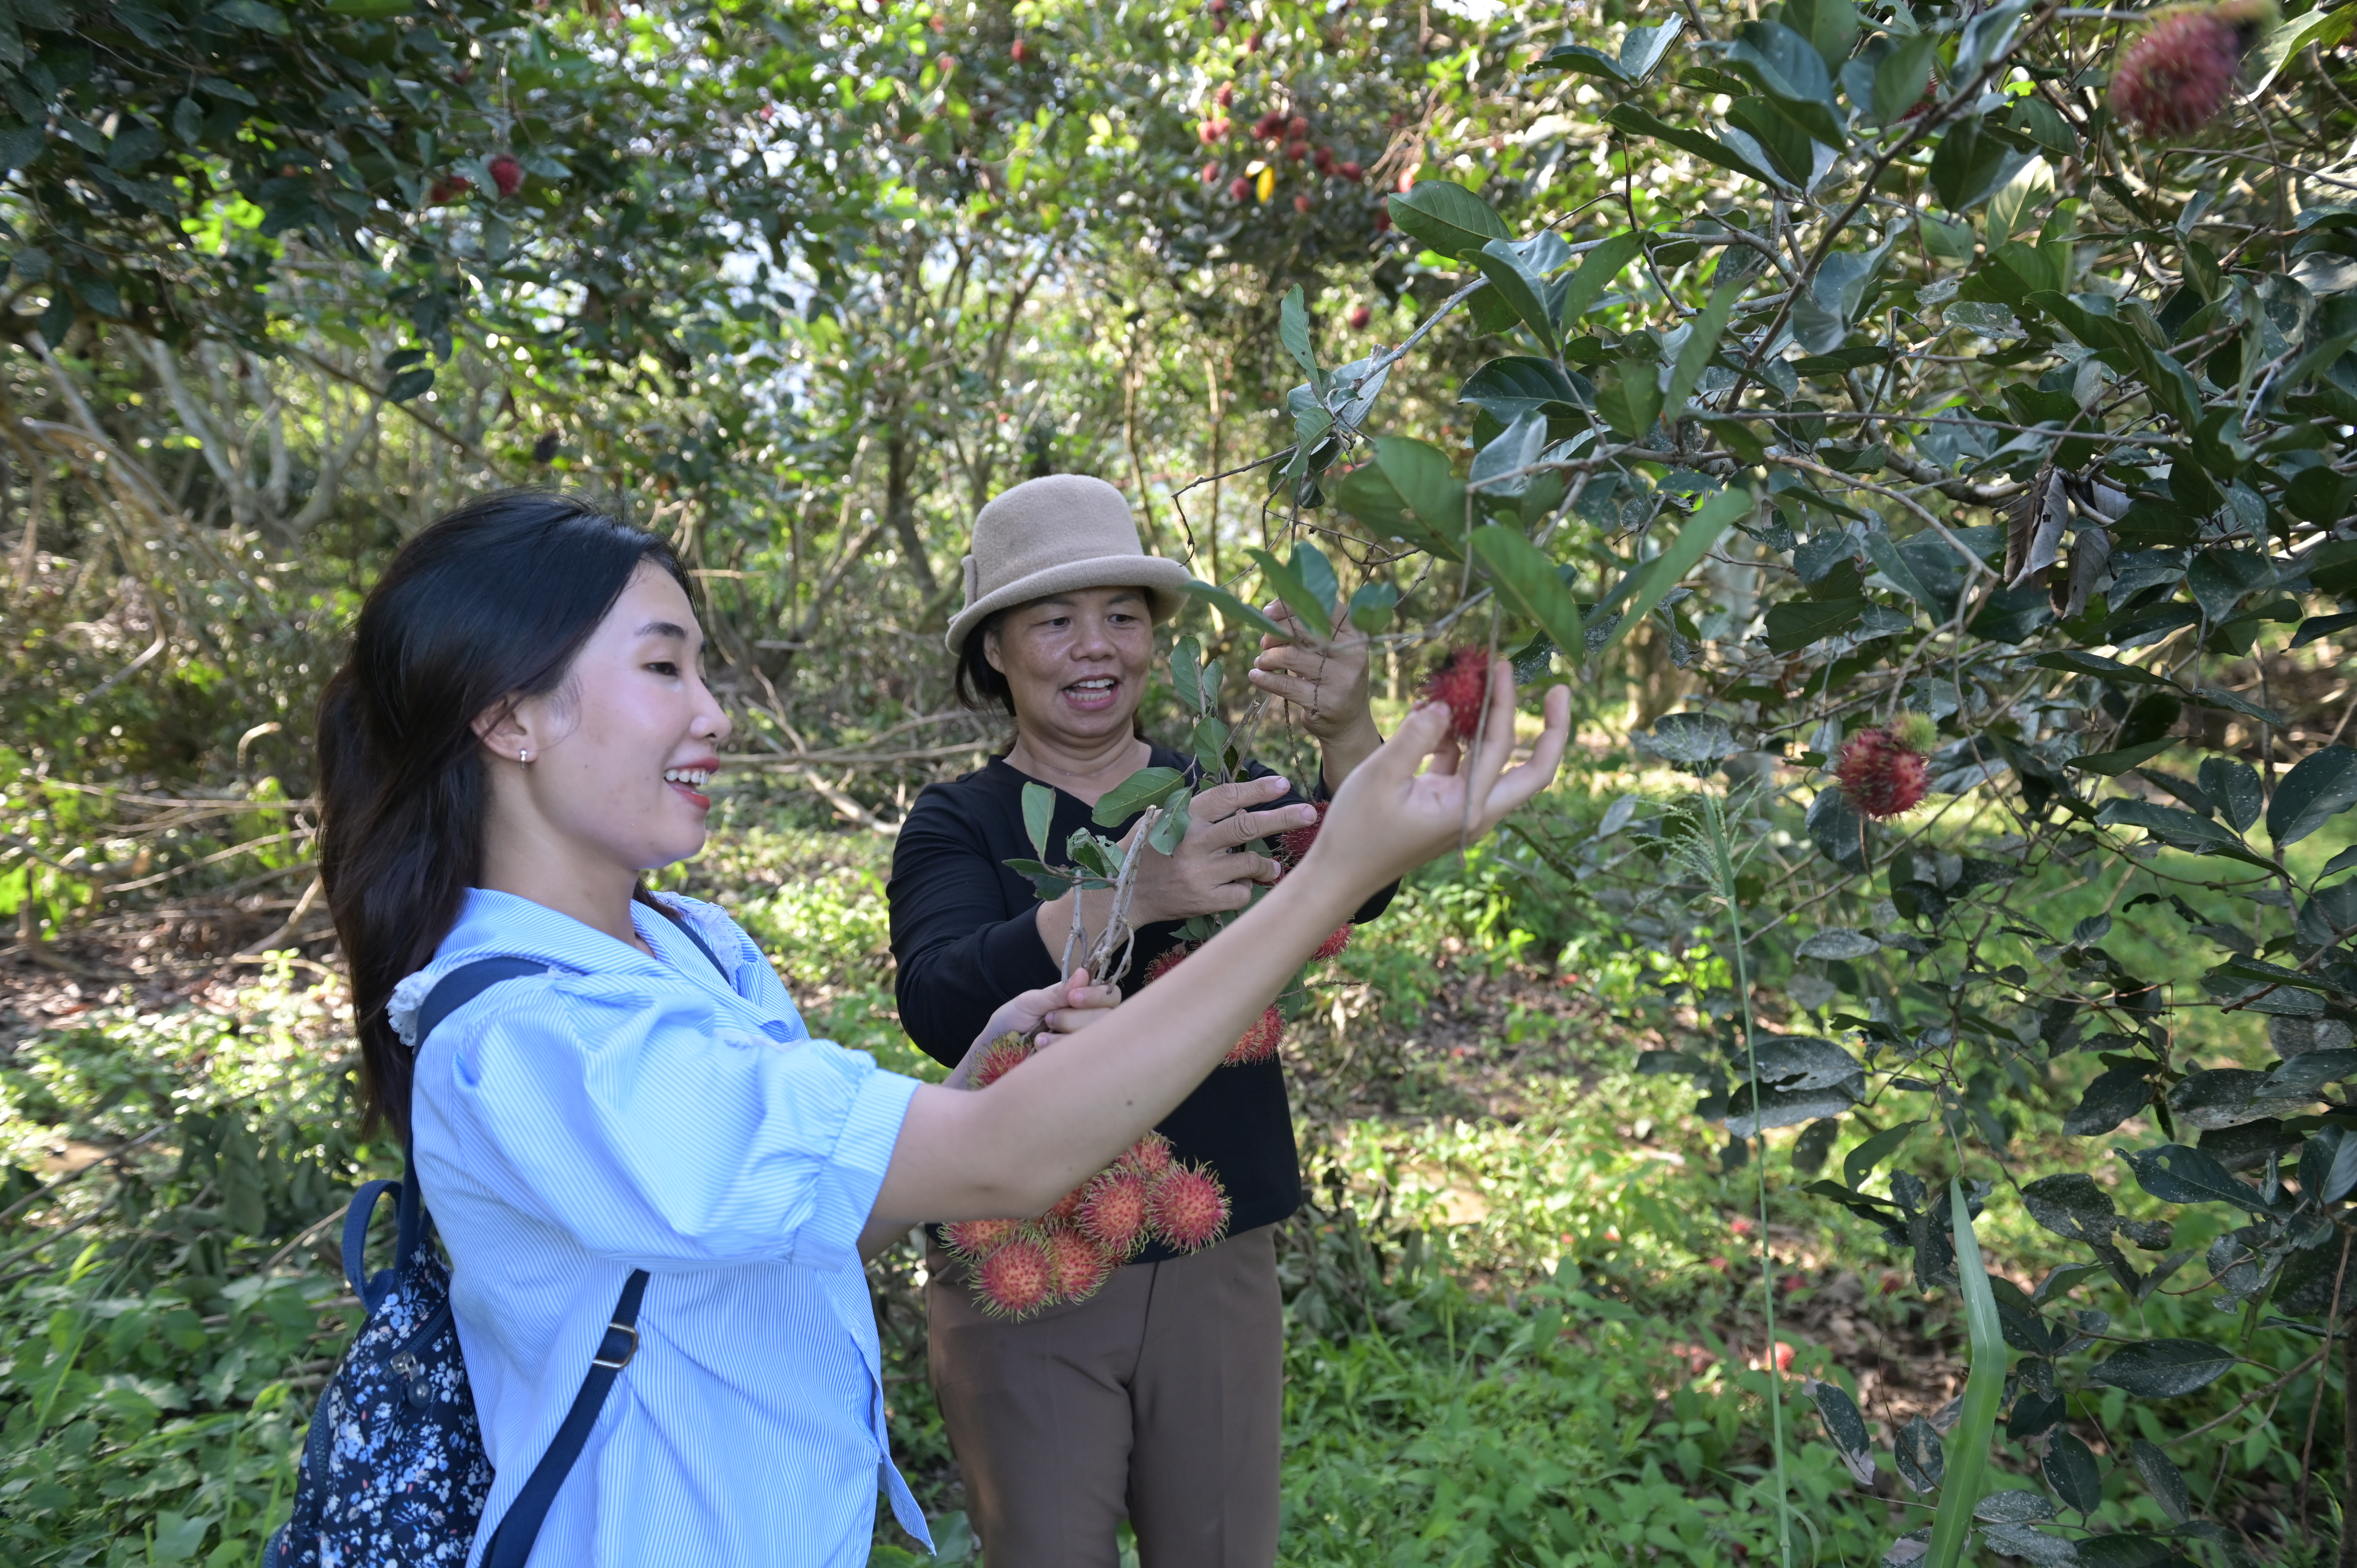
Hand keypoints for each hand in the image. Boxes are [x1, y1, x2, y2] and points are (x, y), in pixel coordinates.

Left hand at [944, 969, 1121, 1088]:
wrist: (991, 1056)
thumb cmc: (1009, 1024)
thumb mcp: (1029, 1002)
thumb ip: (1057, 992)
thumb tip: (1083, 973)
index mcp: (1080, 1003)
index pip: (1109, 996)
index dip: (1097, 995)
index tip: (1073, 998)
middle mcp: (1088, 1024)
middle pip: (1108, 1017)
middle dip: (1077, 1017)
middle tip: (1050, 1019)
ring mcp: (1084, 1047)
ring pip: (1098, 1039)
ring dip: (1067, 1035)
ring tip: (1040, 1037)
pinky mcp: (1077, 1067)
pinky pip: (1083, 1058)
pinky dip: (1060, 1050)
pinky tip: (1041, 1049)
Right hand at [1123, 774, 1319, 926]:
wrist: (1124, 893)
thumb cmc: (1148, 851)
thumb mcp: (1164, 820)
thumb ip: (1200, 812)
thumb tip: (1245, 806)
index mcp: (1184, 817)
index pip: (1228, 796)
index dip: (1258, 789)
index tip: (1283, 785)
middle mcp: (1193, 843)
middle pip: (1248, 826)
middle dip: (1284, 818)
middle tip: (1309, 813)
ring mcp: (1199, 873)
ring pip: (1251, 863)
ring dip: (1266, 865)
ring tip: (1270, 868)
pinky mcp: (1203, 900)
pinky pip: (1241, 893)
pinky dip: (1244, 890)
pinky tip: (1236, 888)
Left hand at [1247, 599, 1378, 751]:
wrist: (1348, 723)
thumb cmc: (1331, 678)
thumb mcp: (1330, 652)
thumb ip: (1310, 633)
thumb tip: (1269, 616)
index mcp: (1354, 636)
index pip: (1325, 608)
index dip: (1292, 605)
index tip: (1268, 611)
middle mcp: (1352, 655)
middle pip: (1304, 629)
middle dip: (1276, 632)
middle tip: (1265, 642)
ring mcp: (1341, 679)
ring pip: (1291, 656)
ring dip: (1268, 657)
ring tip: (1262, 662)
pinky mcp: (1325, 702)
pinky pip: (1286, 685)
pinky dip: (1266, 678)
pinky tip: (1256, 676)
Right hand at [1304, 662, 1571, 896]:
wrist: (1338, 875)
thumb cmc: (1356, 831)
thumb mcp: (1380, 776)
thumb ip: (1416, 737)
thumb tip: (1445, 707)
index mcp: (1466, 809)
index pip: (1501, 748)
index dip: (1507, 703)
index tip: (1504, 666)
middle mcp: (1475, 813)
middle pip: (1532, 771)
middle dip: (1552, 731)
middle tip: (1560, 690)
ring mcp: (1463, 812)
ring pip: (1496, 765)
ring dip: (1492, 727)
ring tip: (1480, 688)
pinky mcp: (1445, 808)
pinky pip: (1463, 768)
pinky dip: (1456, 741)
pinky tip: (1434, 718)